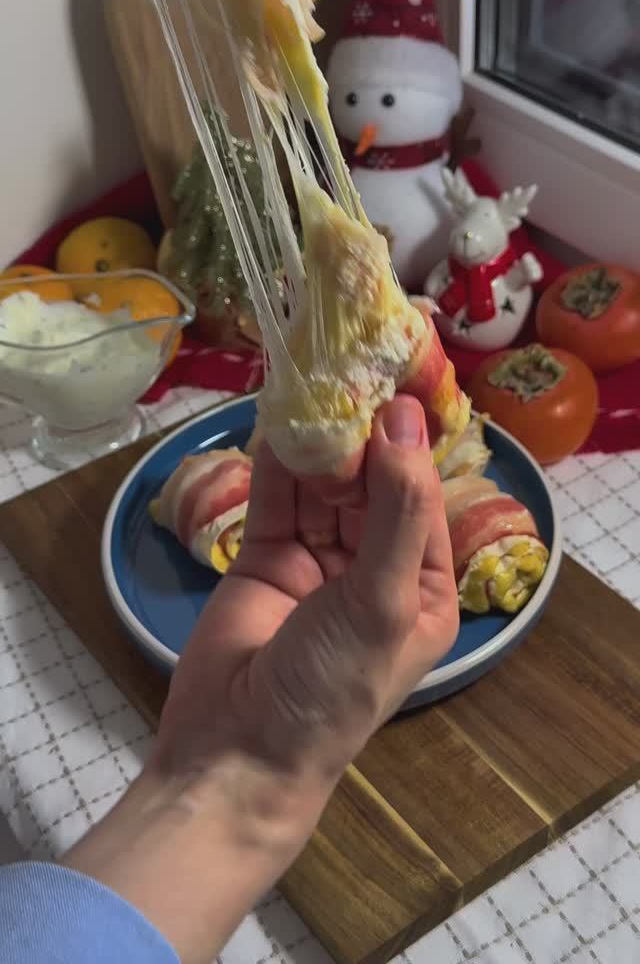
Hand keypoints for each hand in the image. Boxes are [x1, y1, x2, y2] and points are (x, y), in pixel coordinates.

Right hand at [156, 395, 458, 794]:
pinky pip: (276, 502)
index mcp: (419, 589)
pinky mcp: (264, 560)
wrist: (236, 753)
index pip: (421, 502)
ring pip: (322, 489)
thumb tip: (404, 417)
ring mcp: (315, 564)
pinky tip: (278, 419)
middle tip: (347, 377)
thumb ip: (395, 506)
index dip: (410, 448)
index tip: (395, 389)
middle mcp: (372, 572)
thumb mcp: (381, 599)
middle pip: (371, 488)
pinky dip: (277, 463)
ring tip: (313, 386)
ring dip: (319, 445)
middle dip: (360, 441)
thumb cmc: (331, 686)